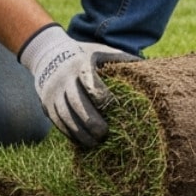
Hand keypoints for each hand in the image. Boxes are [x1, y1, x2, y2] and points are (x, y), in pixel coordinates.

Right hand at [18, 24, 140, 147]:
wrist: (48, 52)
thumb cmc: (85, 55)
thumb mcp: (102, 51)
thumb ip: (123, 59)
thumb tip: (149, 67)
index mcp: (81, 65)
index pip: (90, 81)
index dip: (101, 95)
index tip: (114, 107)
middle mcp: (64, 79)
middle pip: (76, 103)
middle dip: (90, 120)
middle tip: (104, 134)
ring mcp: (52, 92)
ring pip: (64, 115)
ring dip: (79, 132)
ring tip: (94, 143)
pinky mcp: (46, 103)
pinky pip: (57, 121)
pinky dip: (69, 133)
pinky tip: (81, 142)